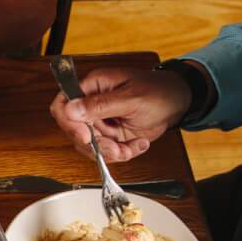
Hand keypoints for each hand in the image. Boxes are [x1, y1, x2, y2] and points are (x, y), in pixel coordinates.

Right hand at [47, 67, 192, 162]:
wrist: (178, 103)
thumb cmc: (159, 91)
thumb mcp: (131, 98)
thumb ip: (100, 105)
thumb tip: (71, 109)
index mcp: (93, 86)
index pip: (63, 104)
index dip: (69, 123)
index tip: (86, 136)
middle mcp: (91, 104)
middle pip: (75, 131)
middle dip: (96, 143)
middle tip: (116, 146)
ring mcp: (100, 121)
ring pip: (89, 146)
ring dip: (110, 152)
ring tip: (131, 146)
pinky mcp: (110, 135)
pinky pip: (105, 152)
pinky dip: (121, 154)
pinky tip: (137, 144)